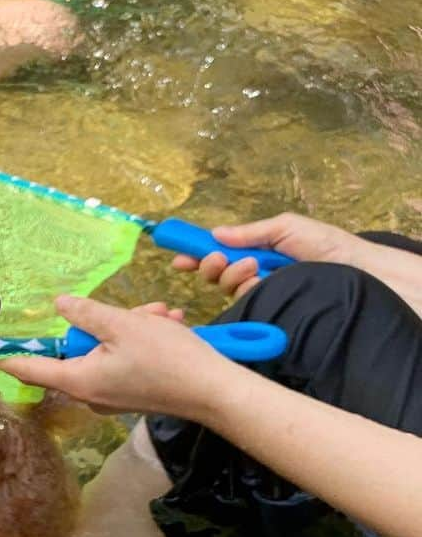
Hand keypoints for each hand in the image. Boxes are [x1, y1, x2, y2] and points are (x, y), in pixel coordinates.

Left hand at [0, 296, 233, 420]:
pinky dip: (141, 338)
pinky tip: (166, 326)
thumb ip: (87, 314)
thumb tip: (60, 305)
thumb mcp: (123, 325)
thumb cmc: (166, 358)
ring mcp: (111, 394)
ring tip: (161, 316)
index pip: (29, 366)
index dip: (6, 354)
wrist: (215, 391)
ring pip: (105, 348)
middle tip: (139, 312)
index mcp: (79, 380)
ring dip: (130, 326)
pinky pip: (122, 358)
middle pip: (75, 350)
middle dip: (103, 322)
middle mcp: (89, 392)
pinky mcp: (130, 392)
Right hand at [171, 212, 358, 299]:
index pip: (219, 253)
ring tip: (254, 267)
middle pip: (216, 273)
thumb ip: (248, 233)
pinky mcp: (271, 309)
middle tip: (216, 260)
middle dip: (210, 265)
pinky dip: (248, 289)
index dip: (196, 255)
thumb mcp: (285, 227)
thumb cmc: (327, 245)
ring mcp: (263, 293)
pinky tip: (262, 282)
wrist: (357, 270)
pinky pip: (246, 300)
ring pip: (229, 288)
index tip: (178, 258)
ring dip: (233, 275)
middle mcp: (256, 273)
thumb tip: (215, 234)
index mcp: (257, 250)